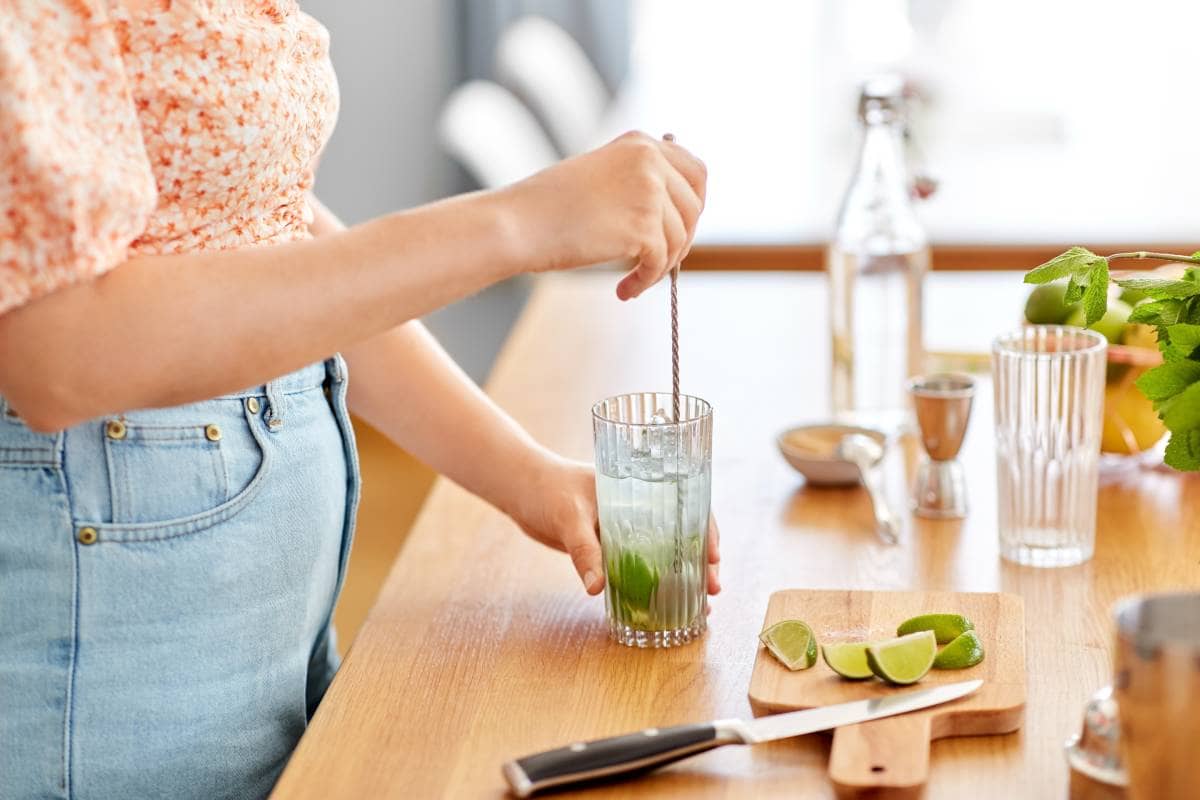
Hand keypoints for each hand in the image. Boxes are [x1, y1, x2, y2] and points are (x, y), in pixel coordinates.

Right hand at [503, 131, 706, 300]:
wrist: (519, 223)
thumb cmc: (547, 206)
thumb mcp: (598, 175)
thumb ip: (636, 182)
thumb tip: (673, 210)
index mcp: (640, 144)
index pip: (695, 172)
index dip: (694, 204)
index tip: (681, 228)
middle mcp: (650, 161)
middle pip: (694, 207)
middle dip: (683, 238)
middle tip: (660, 262)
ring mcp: (650, 192)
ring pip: (680, 239)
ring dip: (660, 266)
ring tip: (635, 280)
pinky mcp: (644, 227)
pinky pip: (660, 262)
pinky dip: (646, 281)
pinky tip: (625, 290)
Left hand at [510, 454, 720, 596]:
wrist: (522, 491)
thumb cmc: (548, 491)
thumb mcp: (568, 518)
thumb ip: (584, 551)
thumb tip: (598, 588)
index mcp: (641, 488)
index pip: (687, 504)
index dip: (706, 530)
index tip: (714, 556)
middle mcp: (641, 507)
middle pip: (684, 533)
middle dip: (703, 561)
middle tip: (714, 589)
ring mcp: (628, 528)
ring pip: (667, 552)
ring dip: (685, 576)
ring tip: (702, 605)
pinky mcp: (612, 546)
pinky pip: (641, 565)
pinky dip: (655, 582)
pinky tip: (665, 604)